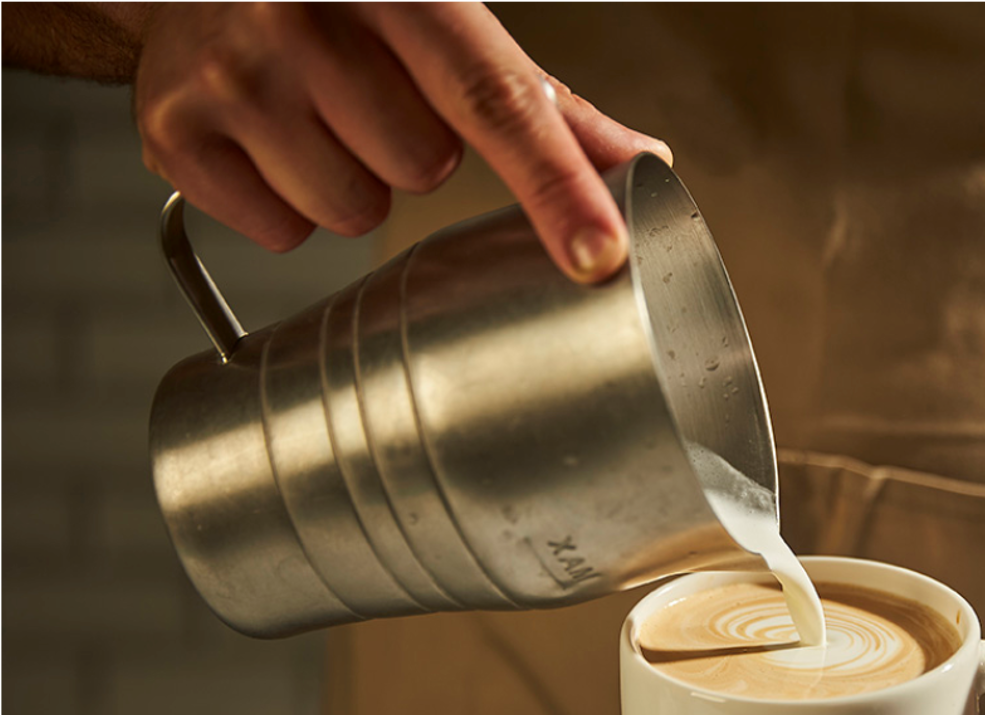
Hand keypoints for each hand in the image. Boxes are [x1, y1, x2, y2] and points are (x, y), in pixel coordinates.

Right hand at [132, 1, 671, 279]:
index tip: (599, 253)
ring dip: (349, 184)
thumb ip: (542, 101)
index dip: (556, 185)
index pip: (497, 100)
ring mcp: (233, 75)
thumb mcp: (445, 27)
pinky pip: (279, 232)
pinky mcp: (176, 132)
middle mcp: (306, 17)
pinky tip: (269, 144)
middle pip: (421, 170)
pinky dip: (283, 205)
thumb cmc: (342, 10)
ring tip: (317, 121)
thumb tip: (640, 162)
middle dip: (409, 155)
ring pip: (351, 212)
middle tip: (371, 105)